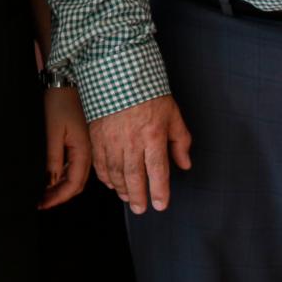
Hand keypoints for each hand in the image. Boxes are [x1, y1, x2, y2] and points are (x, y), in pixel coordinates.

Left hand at [38, 85, 92, 209]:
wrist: (65, 81)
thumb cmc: (59, 102)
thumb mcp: (53, 132)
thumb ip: (53, 159)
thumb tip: (50, 183)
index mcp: (83, 151)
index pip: (73, 185)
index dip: (58, 198)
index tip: (42, 204)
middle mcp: (88, 152)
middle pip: (76, 184)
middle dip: (59, 196)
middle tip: (41, 202)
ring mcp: (85, 148)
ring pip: (76, 176)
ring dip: (60, 187)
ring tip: (43, 193)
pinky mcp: (80, 143)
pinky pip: (74, 166)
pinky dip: (63, 176)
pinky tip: (52, 178)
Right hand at [87, 94, 192, 214]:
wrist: (120, 72)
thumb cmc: (149, 93)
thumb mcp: (172, 113)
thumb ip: (180, 140)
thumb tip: (185, 164)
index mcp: (153, 134)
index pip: (158, 170)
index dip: (160, 191)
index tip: (161, 204)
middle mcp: (132, 140)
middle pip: (134, 177)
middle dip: (138, 197)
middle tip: (141, 209)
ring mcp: (112, 138)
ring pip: (115, 172)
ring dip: (121, 189)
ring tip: (127, 197)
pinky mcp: (97, 135)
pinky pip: (99, 162)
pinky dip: (104, 176)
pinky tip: (110, 183)